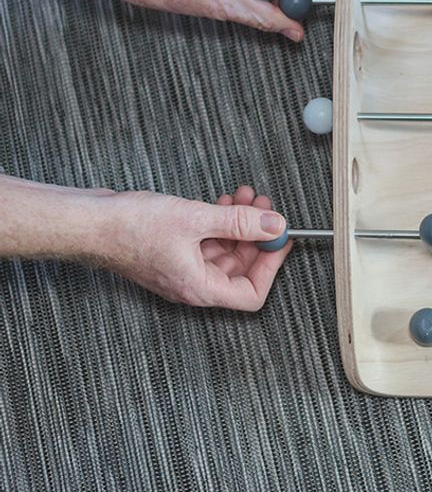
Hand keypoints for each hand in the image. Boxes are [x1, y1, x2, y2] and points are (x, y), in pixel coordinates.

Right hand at [100, 184, 290, 309]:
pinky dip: (221, 223)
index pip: (251, 294)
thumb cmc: (130, 228)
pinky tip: (224, 202)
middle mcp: (192, 284)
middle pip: (241, 269)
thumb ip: (240, 223)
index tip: (281, 239)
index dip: (271, 266)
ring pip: (226, 251)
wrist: (90, 222)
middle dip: (258, 236)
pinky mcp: (175, 252)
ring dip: (241, 224)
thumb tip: (275, 225)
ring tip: (245, 197)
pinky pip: (209, 242)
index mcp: (199, 287)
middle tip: (264, 207)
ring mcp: (183, 268)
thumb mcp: (196, 219)